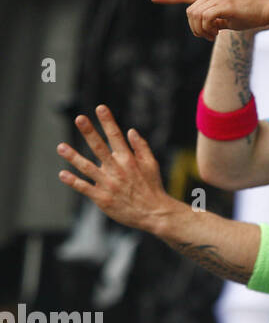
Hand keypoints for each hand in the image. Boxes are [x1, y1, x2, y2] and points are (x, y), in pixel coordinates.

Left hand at [55, 105, 178, 232]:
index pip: (116, 136)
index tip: (100, 108)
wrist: (154, 213)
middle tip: (79, 119)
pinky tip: (63, 174)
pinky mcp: (102, 198)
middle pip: (100, 147)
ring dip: (73, 156)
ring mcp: (109, 184)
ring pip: (87, 167)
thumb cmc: (152, 187)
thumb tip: (131, 131)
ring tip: (61, 147)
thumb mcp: (152, 164)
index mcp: (130, 160)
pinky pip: (85, 188)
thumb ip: (141, 147)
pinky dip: (73, 181)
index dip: (108, 121)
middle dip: (89, 132)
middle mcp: (118, 169)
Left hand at [151, 0, 268, 39]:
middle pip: (190, 11)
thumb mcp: (231, 18)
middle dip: (194, 27)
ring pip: (195, 15)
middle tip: (207, 36)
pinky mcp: (225, 5)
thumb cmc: (254, 15)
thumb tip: (207, 28)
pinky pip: (205, 19)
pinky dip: (207, 29)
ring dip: (200, 30)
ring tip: (212, 35)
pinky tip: (217, 33)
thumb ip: (217, 20)